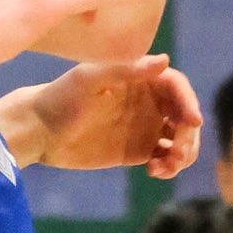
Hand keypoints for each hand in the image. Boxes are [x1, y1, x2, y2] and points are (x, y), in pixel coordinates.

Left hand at [6, 57, 203, 178]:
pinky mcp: (138, 151)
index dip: (189, 101)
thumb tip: (165, 61)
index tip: (193, 122)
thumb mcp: (89, 80)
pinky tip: (156, 172)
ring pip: (180, 138)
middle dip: (189, 134)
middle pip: (184, 114)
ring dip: (184, 152)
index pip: (176, 86)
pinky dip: (170, 166)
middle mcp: (147, 101)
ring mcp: (144, 127)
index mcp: (139, 78)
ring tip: (168, 165)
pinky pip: (166, 158)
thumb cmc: (60, 98)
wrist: (38, 131)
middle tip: (177, 153)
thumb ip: (126, 70)